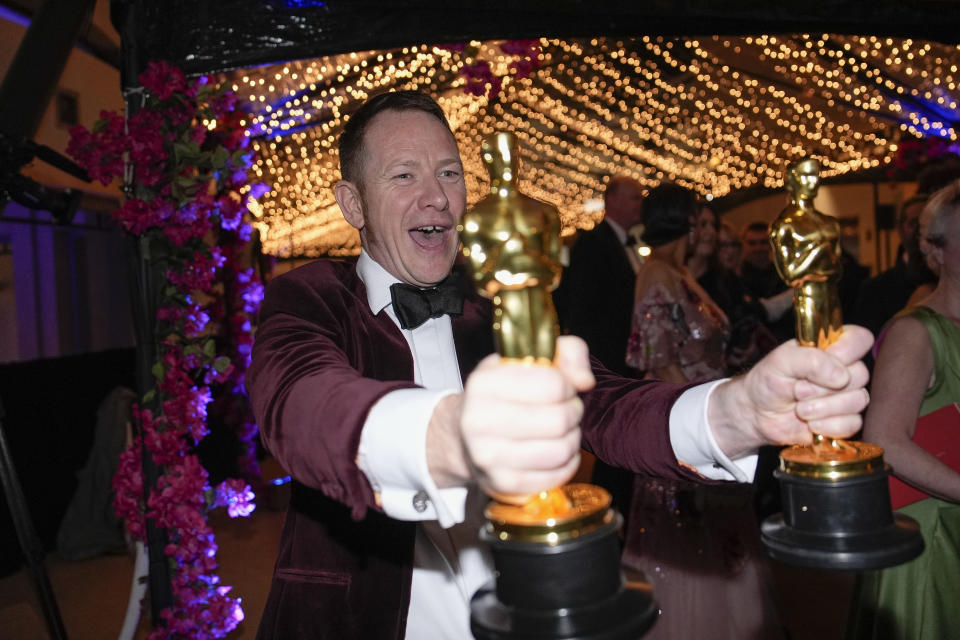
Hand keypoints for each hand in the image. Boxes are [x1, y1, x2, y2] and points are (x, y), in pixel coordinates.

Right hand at [454, 336, 594, 496]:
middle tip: (567, 410)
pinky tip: (558, 451)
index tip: (562, 388)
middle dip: (573, 413)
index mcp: (483, 383)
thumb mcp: (530, 358)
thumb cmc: (505, 393)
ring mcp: (488, 456)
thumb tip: (585, 381)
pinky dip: (567, 463)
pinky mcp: (502, 484)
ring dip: (572, 438)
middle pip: (558, 420)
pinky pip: (555, 476)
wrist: (465, 434)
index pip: (552, 384)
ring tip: (563, 430)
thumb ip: (567, 352)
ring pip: (560, 450)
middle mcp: (479, 420)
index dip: (567, 385)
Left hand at [708, 325, 872, 458]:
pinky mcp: (846, 420)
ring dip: (823, 407)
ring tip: (800, 408)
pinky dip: (828, 426)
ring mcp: (847, 395)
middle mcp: (844, 370)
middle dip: (822, 386)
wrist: (758, 414)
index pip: (860, 338)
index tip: (822, 361)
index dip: (846, 351)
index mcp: (832, 346)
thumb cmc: (769, 381)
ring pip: (858, 400)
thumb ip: (810, 360)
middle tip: (798, 389)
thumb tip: (841, 375)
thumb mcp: (781, 361)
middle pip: (861, 374)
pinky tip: (810, 424)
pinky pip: (853, 423)